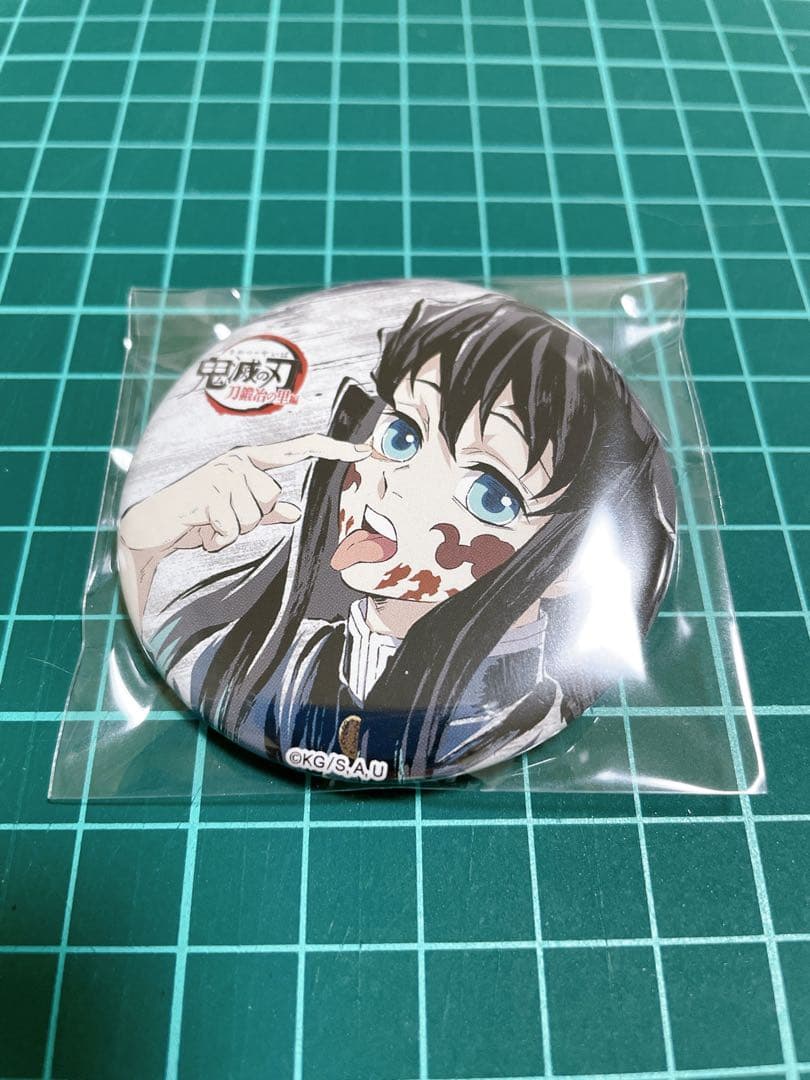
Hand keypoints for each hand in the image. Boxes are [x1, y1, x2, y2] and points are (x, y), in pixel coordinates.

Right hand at [119, 434, 370, 555]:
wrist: (152, 525)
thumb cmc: (197, 517)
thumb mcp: (235, 514)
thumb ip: (264, 511)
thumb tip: (291, 511)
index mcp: (249, 461)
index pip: (297, 450)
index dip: (331, 449)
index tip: (363, 450)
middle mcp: (237, 460)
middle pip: (271, 498)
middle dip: (249, 519)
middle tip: (223, 519)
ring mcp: (221, 473)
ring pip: (253, 516)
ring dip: (231, 529)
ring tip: (210, 524)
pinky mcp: (206, 493)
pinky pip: (231, 529)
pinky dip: (217, 538)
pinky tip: (201, 530)